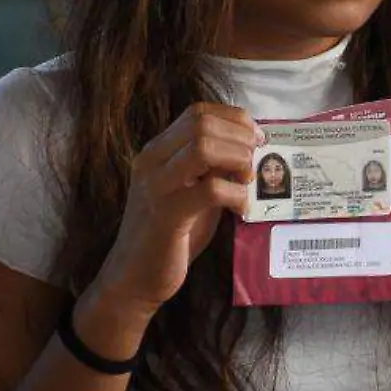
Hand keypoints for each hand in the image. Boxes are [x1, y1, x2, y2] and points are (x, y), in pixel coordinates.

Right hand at [90, 103, 258, 321]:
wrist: (134, 278)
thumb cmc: (170, 235)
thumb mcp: (193, 191)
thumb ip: (213, 168)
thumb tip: (251, 148)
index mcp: (157, 151)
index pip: (198, 112)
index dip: (234, 118)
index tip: (256, 139)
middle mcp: (151, 161)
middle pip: (203, 124)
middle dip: (240, 137)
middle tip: (255, 161)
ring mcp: (156, 186)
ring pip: (204, 147)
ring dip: (238, 159)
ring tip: (247, 180)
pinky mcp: (167, 215)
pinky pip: (211, 190)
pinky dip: (236, 195)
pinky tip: (241, 209)